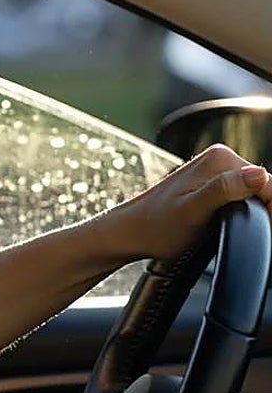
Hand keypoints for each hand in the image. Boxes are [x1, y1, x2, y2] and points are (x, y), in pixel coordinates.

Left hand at [102, 144, 271, 261]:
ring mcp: (218, 172)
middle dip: (262, 212)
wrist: (134, 233)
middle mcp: (221, 159)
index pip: (269, 183)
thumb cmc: (158, 226)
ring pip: (257, 195)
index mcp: (220, 158)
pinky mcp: (216, 186)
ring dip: (254, 213)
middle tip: (241, 235)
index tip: (264, 230)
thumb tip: (258, 174)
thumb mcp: (193, 211)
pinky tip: (230, 225)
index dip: (271, 210)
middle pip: (265, 188)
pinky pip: (245, 198)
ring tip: (231, 230)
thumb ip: (224, 191)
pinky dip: (245, 213)